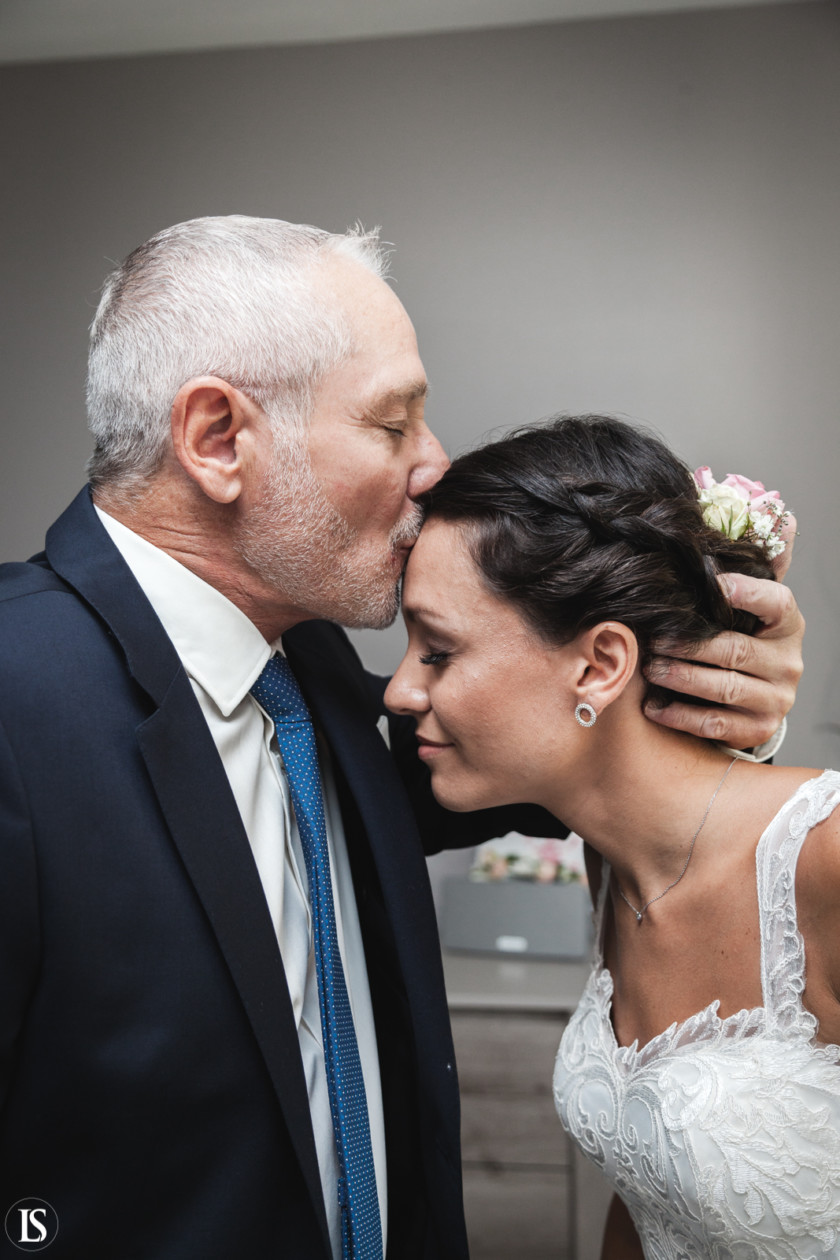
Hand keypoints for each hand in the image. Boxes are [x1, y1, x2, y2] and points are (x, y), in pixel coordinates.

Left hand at [644, 560, 803, 748]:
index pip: (777, 602)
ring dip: (682, 678)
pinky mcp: (758, 729)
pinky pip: (716, 724)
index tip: (711, 582)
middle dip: (692, 645)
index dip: (746, 592)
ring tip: (650, 668)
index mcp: (787, 625)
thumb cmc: (744, 639)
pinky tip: (655, 706)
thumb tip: (785, 517)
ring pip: (725, 688)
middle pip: (737, 650)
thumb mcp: (753, 604)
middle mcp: (788, 662)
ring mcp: (776, 699)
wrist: (756, 699)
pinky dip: (682, 716)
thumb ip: (760, 565)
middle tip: (655, 638)